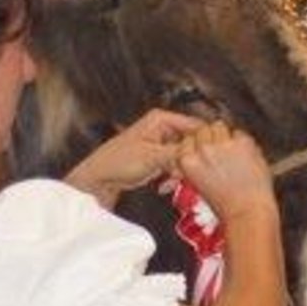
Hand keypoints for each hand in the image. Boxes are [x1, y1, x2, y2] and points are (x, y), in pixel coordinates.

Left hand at [66, 107, 200, 203]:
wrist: (101, 179)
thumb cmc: (116, 162)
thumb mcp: (153, 156)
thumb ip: (180, 153)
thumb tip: (200, 152)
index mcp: (161, 119)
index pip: (195, 126)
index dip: (201, 143)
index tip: (205, 159)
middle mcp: (163, 129)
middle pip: (191, 144)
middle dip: (188, 162)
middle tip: (183, 175)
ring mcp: (162, 145)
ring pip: (185, 158)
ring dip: (180, 173)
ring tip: (169, 181)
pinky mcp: (160, 159)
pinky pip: (176, 168)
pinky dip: (173, 178)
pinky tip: (164, 185)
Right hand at [173, 121, 276, 224]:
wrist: (248, 213)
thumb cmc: (226, 206)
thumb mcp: (199, 185)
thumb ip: (197, 164)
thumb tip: (197, 151)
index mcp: (188, 162)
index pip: (188, 139)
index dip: (198, 145)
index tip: (205, 152)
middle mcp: (203, 150)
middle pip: (203, 129)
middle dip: (212, 139)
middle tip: (222, 156)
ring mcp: (223, 145)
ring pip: (220, 126)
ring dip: (226, 137)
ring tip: (234, 157)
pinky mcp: (242, 142)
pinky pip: (240, 134)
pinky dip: (244, 144)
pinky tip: (246, 160)